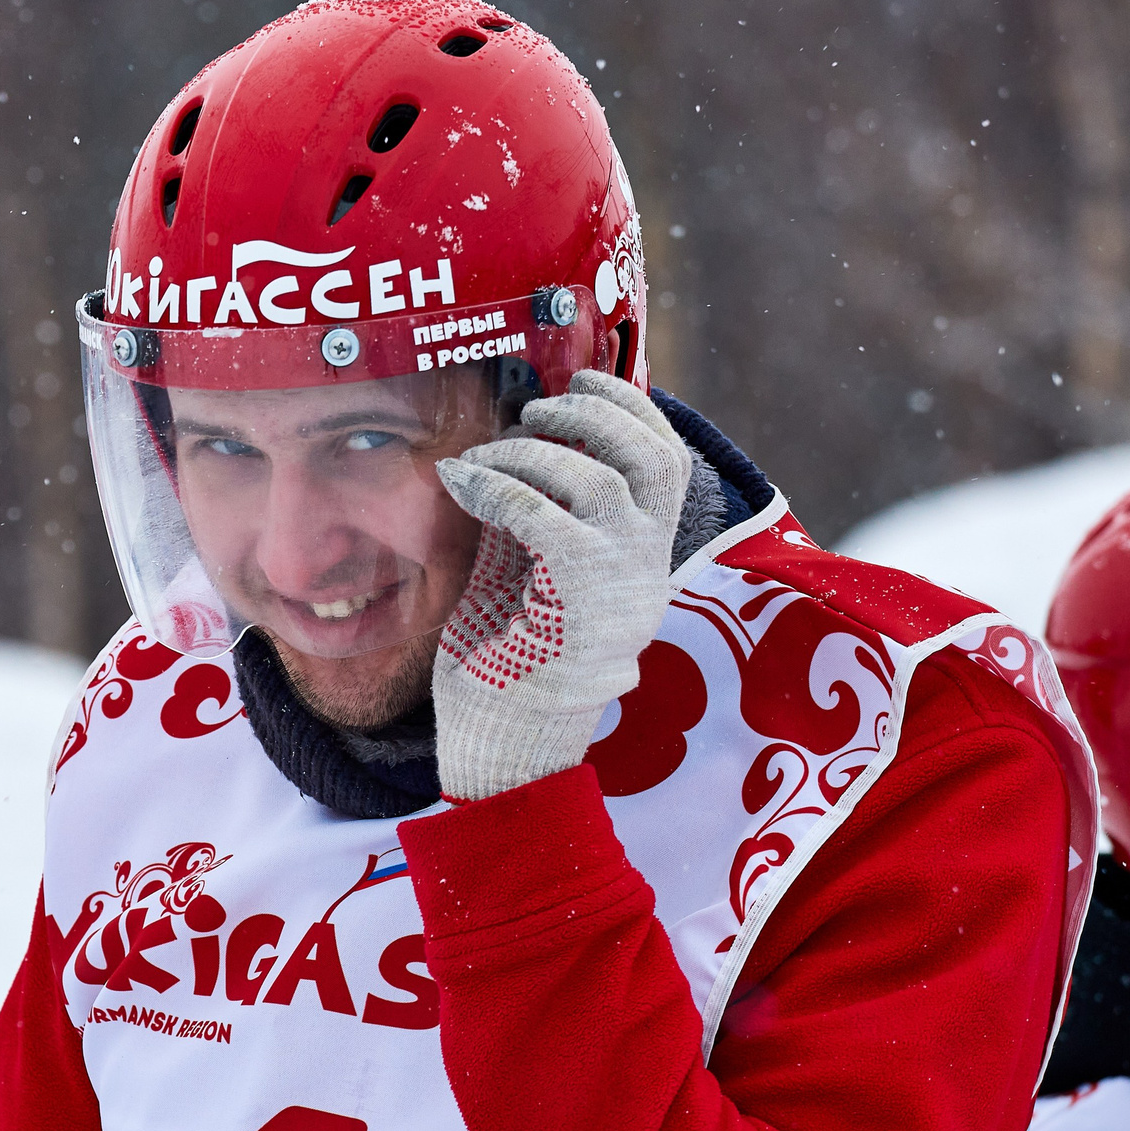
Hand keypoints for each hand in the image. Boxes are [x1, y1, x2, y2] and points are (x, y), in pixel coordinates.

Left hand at [430, 372, 692, 802]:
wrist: (505, 749)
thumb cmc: (506, 667)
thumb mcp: (525, 574)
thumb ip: (531, 515)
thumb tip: (505, 447)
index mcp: (642, 561)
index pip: (667, 462)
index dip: (630, 409)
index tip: (583, 381)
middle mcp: (645, 570)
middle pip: (653, 457)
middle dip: (596, 412)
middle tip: (537, 409)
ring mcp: (619, 587)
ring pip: (601, 480)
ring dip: (539, 448)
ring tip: (492, 449)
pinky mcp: (579, 604)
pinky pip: (546, 517)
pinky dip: (501, 485)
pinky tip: (463, 482)